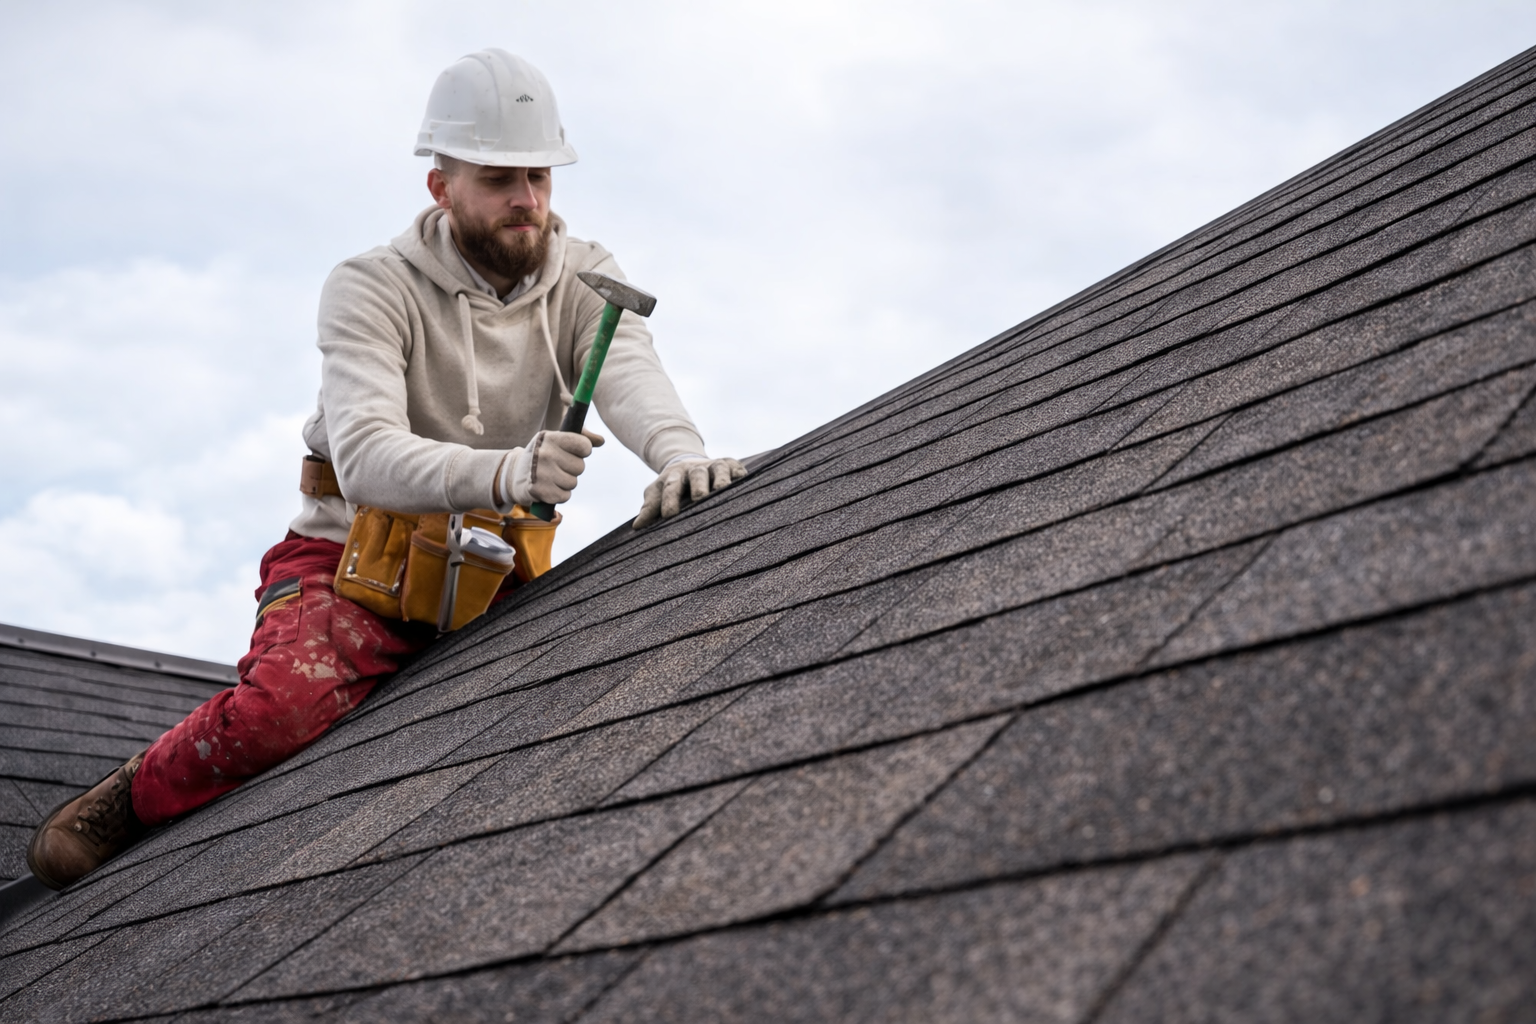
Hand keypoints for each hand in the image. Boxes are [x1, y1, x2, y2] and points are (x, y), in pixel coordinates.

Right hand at [505, 429, 604, 506]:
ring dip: (565, 483)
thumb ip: (581, 438)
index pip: (584, 446)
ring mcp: (540, 473)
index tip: (572, 452)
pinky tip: (548, 487)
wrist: (514, 475)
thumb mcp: (557, 441)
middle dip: (572, 469)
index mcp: (550, 437)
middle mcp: (545, 453)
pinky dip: (559, 495)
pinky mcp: (539, 491)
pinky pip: (565, 496)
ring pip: (573, 483)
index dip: (582, 451)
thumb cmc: (543, 456)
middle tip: (557, 467)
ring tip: (551, 477)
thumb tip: (601, 440)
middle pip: (580, 467)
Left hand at [632, 456, 746, 528]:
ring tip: (723, 490)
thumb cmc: (673, 486)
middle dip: (698, 486)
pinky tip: (743, 485)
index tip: (669, 514)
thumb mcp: (658, 492)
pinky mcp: (732, 465)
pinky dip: (741, 476)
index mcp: (674, 476)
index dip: (669, 499)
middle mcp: (695, 469)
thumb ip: (650, 508)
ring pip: (719, 469)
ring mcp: (715, 466)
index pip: (670, 487)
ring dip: (721, 479)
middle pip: (696, 475)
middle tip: (699, 498)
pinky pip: (738, 470)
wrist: (688, 462)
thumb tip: (637, 527)